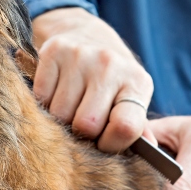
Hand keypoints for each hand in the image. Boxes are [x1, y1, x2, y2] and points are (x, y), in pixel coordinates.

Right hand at [32, 7, 155, 151]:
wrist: (85, 33)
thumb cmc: (110, 78)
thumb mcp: (130, 98)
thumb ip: (137, 128)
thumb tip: (149, 155)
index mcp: (137, 82)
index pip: (125, 127)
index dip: (110, 145)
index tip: (103, 144)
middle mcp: (110, 65)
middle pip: (86, 125)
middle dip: (81, 134)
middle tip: (82, 125)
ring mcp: (80, 56)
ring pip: (59, 114)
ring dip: (59, 120)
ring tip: (69, 107)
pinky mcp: (54, 51)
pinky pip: (41, 97)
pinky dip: (44, 103)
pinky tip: (55, 94)